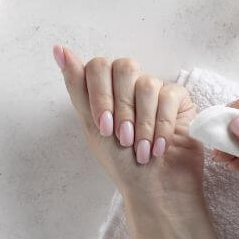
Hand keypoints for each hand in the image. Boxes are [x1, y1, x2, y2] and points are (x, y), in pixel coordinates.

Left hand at [53, 46, 216, 238]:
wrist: (154, 189)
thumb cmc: (121, 163)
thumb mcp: (92, 126)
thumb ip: (78, 87)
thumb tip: (59, 49)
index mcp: (105, 88)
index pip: (97, 66)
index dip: (100, 94)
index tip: (104, 126)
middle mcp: (129, 85)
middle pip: (124, 67)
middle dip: (121, 108)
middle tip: (122, 138)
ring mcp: (155, 90)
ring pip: (146, 84)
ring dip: (142, 124)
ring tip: (142, 150)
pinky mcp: (178, 99)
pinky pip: (169, 95)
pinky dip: (162, 125)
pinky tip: (160, 147)